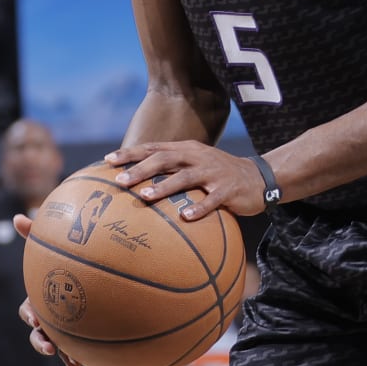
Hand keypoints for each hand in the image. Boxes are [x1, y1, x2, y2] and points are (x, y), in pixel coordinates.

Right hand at [11, 215, 81, 365]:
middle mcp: (50, 313)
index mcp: (41, 296)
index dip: (29, 314)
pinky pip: (75, 350)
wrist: (96, 273)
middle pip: (38, 332)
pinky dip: (75, 358)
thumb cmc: (69, 255)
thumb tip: (16, 217)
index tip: (34, 318)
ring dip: (58, 353)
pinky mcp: (79, 335)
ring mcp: (64, 326)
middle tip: (47, 345)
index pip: (28, 309)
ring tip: (67, 361)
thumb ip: (35, 233)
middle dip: (39, 340)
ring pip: (55, 344)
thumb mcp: (51, 244)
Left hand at [104, 141, 268, 218]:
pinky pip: (212, 200)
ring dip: (163, 187)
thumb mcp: (194, 164)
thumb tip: (137, 181)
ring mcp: (213, 172)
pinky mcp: (228, 190)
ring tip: (144, 196)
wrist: (259, 177)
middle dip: (140, 169)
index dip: (130, 153)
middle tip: (120, 180)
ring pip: (184, 177)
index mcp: (186, 150)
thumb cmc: (217, 174)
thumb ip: (170, 168)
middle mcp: (197, 157)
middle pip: (164, 159)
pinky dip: (199, 208)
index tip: (107, 160)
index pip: (153, 148)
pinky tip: (185, 217)